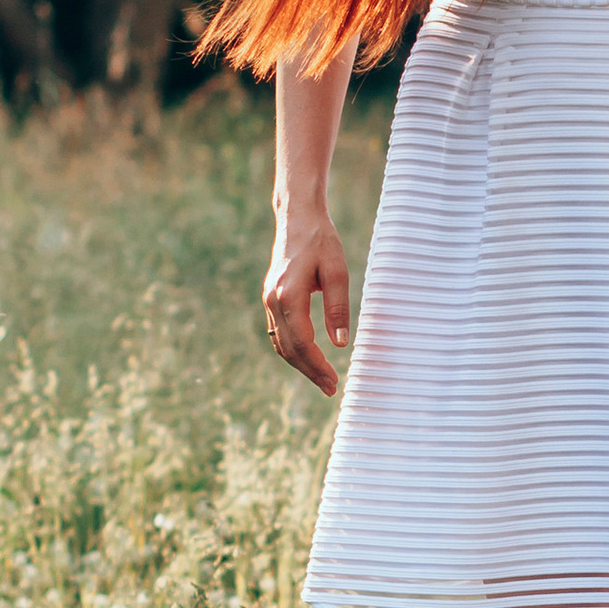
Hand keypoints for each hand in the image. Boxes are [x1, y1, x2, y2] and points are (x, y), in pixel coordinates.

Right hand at [263, 209, 352, 395]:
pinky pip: (278, 332)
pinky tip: (307, 359)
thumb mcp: (337, 272)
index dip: (317, 366)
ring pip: (280, 343)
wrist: (297, 218)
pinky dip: (291, 349)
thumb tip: (340, 343)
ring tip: (322, 379)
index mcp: (288, 295)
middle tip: (331, 389)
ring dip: (299, 364)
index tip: (334, 381)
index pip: (302, 342)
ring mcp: (268, 299)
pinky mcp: (271, 297)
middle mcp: (273, 300)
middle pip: (289, 348)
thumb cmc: (321, 242)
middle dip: (309, 371)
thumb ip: (338, 308)